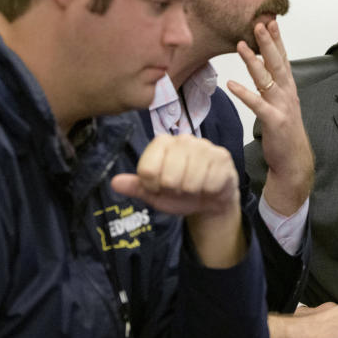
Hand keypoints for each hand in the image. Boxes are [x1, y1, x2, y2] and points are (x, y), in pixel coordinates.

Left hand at [111, 134, 243, 267]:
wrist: (209, 199)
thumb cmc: (179, 192)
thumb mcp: (154, 193)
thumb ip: (135, 187)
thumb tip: (115, 183)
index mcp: (162, 143)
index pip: (147, 170)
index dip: (152, 186)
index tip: (159, 186)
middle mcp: (183, 139)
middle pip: (168, 177)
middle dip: (174, 190)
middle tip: (180, 187)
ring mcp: (204, 146)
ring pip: (190, 181)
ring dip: (191, 191)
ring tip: (194, 186)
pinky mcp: (222, 157)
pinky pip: (210, 182)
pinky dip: (208, 190)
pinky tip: (209, 184)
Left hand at [226, 21, 313, 215]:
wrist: (294, 161)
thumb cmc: (284, 133)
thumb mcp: (281, 105)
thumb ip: (272, 87)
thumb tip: (260, 70)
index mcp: (288, 89)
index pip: (282, 59)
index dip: (277, 40)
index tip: (270, 21)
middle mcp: (287, 94)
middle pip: (277, 63)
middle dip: (268, 42)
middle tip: (259, 23)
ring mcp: (282, 107)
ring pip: (266, 79)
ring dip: (253, 61)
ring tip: (241, 45)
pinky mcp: (274, 121)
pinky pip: (257, 104)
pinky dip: (244, 93)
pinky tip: (230, 84)